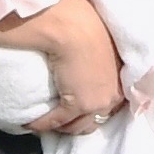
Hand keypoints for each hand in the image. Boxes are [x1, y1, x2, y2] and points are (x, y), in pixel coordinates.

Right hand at [29, 0, 126, 135]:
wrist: (75, 27)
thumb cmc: (88, 26)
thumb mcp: (103, 45)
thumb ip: (100, 58)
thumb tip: (86, 62)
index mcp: (123, 80)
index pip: (111, 105)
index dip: (94, 110)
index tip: (79, 110)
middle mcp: (114, 95)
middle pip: (96, 121)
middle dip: (79, 123)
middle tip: (62, 119)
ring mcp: (96, 103)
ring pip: (78, 126)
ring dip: (61, 127)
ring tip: (46, 122)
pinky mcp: (77, 106)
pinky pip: (56, 121)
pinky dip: (42, 124)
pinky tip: (30, 122)